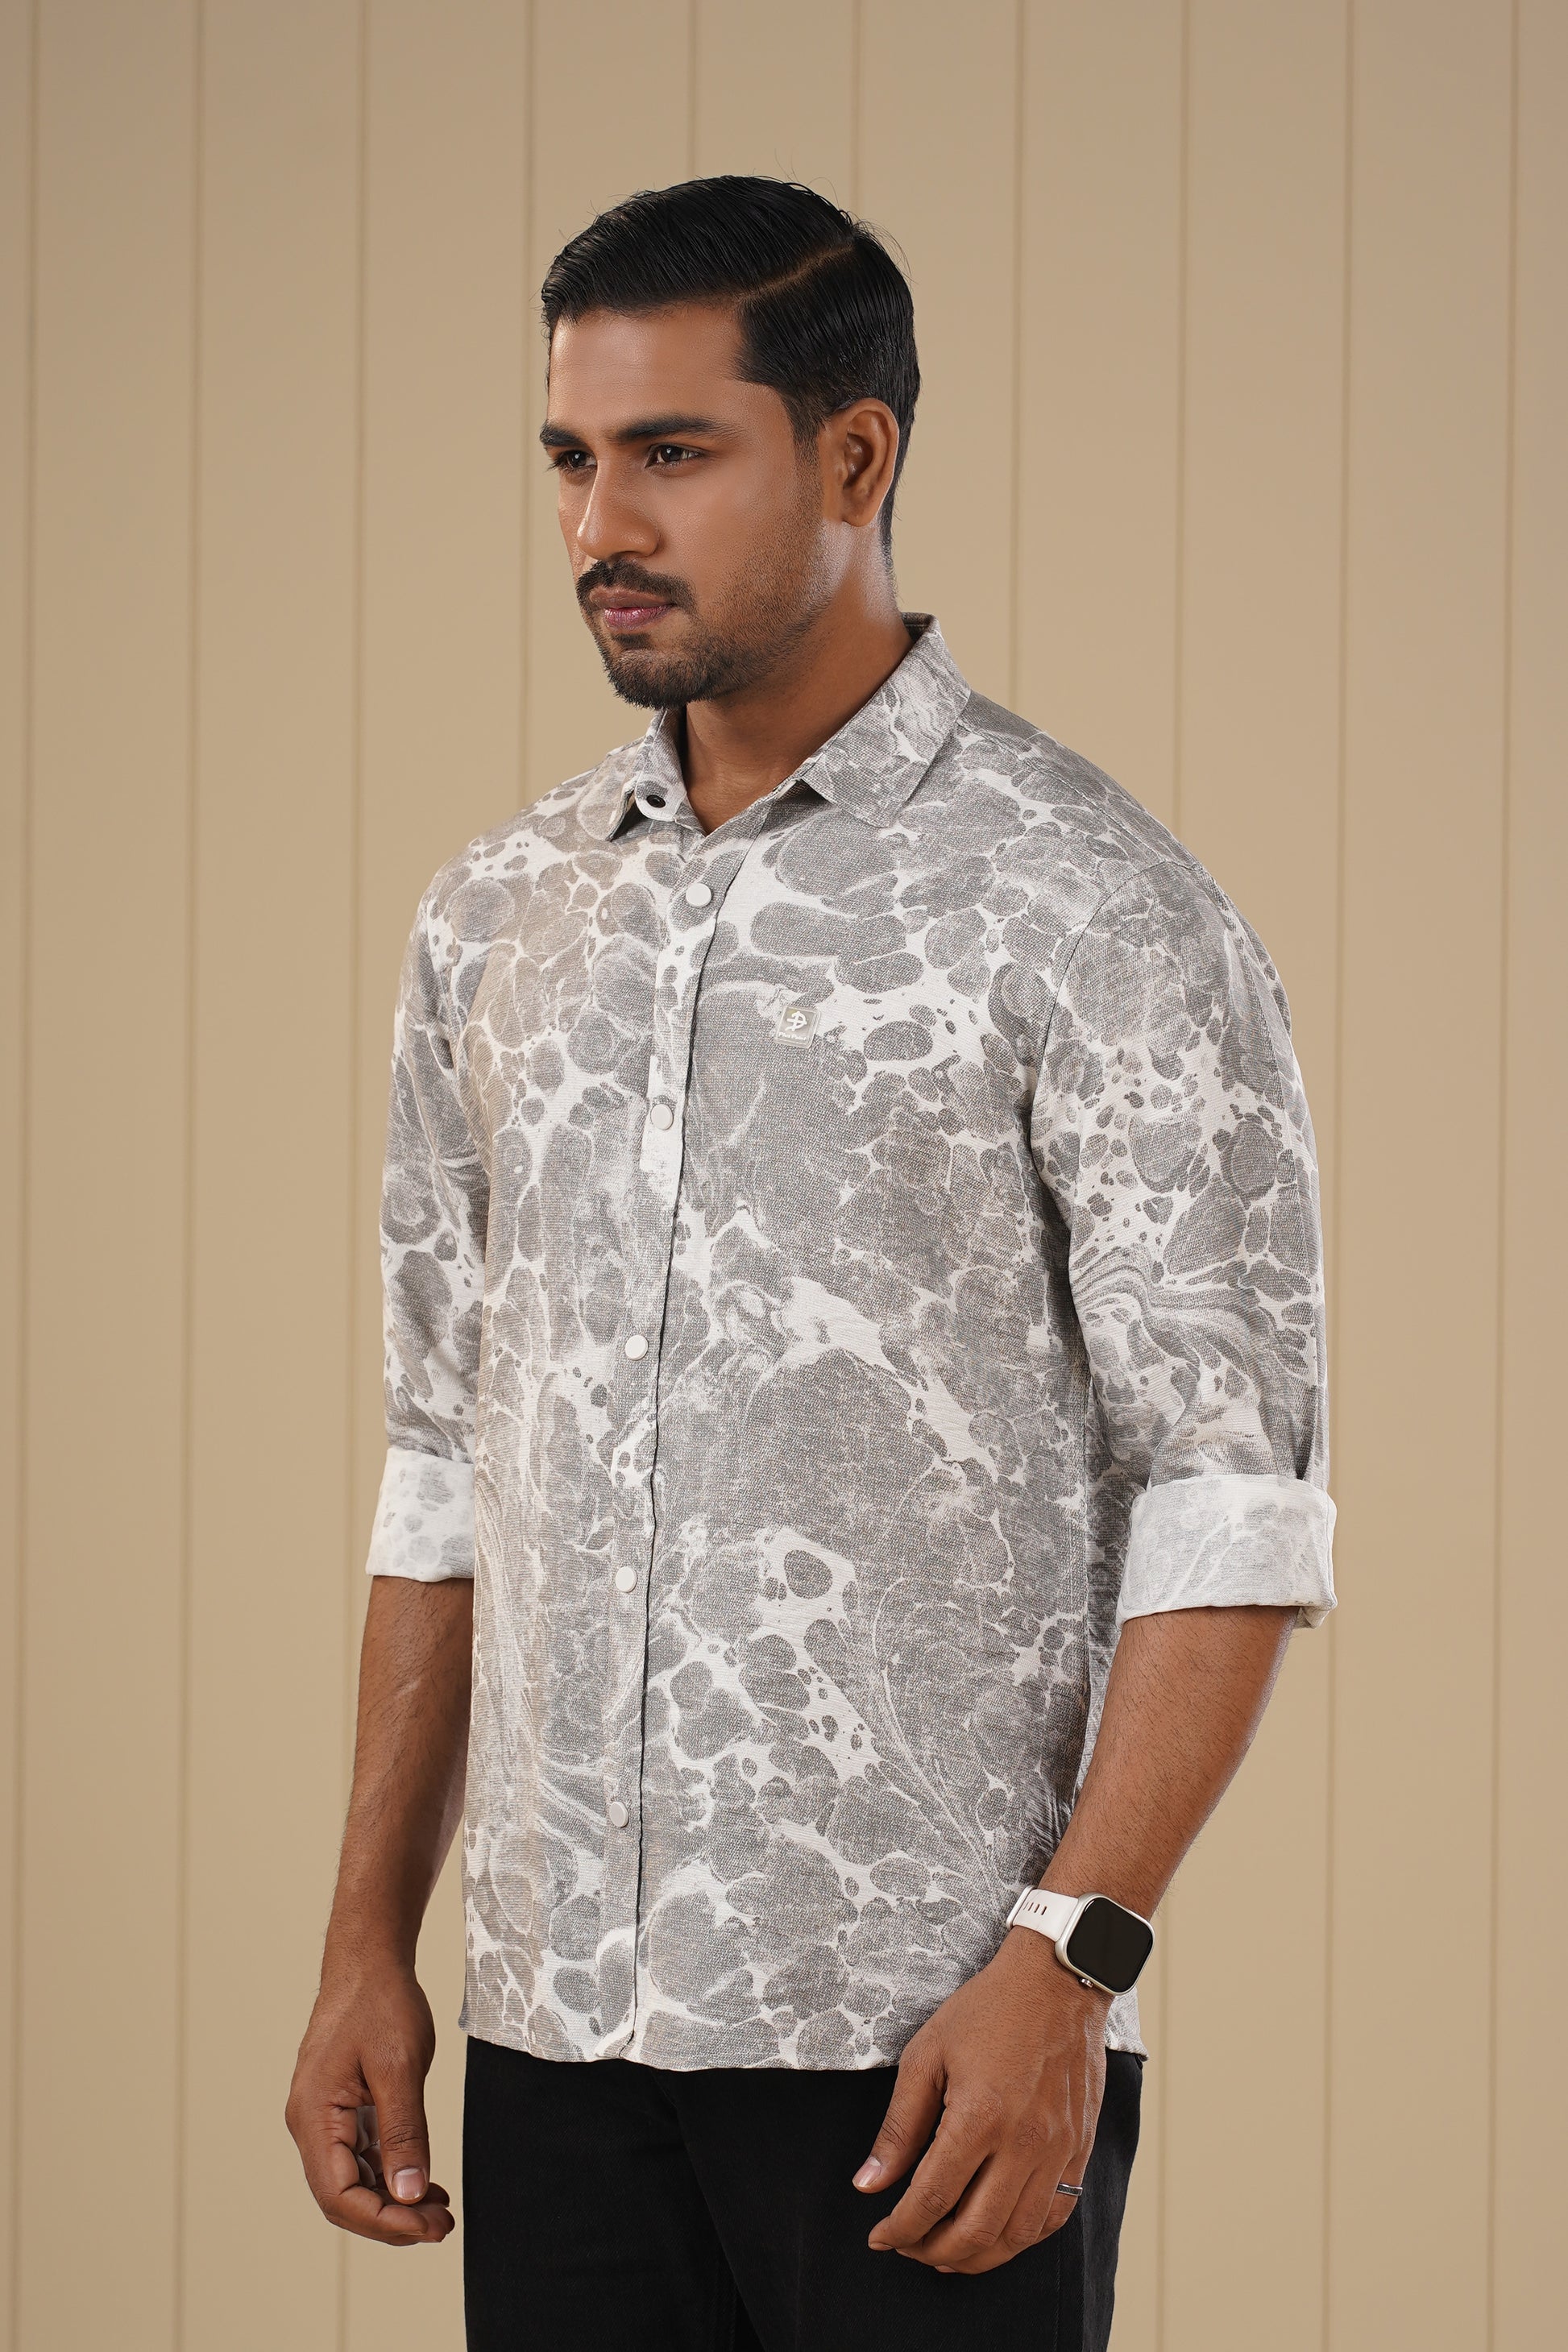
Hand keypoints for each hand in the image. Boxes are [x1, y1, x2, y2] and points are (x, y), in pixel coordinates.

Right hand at [285, 1958, 454, 2246]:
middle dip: (392, 2220)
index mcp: (314, 2116)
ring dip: (394, 2203)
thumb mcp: (400, 2067)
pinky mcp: (341, 2110)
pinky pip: (360, 2159)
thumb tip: (410, 2196)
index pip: (339, 2196)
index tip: (429, 2228)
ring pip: (352, 2182)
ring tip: (440, 2213)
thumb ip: (404, 2133)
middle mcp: (310, 2124)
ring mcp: (323, 2118)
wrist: (369, 1961)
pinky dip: (391, 2177)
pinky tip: (425, 2185)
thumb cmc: (381, 2003)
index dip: (384, 2221)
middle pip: (343, 2197)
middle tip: (443, 2227)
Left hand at [851, 1928, 1109, 2274]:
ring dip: (977, 2257)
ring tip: (945, 2250)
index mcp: (979, 2117)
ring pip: (1017, 2236)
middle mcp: (1024, 2144)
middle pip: (975, 2232)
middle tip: (908, 2246)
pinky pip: (1055, 2216)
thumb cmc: (987, 2011)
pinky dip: (1021, 2239)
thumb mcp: (926, 2055)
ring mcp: (1057, 2151)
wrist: (1057, 1982)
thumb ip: (899, 2126)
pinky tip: (996, 2233)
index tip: (880, 2237)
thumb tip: (868, 2184)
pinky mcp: (1078, 2149)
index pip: (932, 2199)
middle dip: (932, 2252)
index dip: (901, 2229)